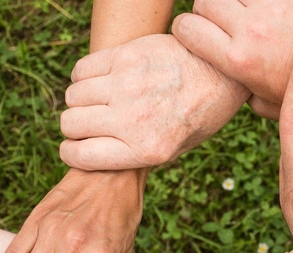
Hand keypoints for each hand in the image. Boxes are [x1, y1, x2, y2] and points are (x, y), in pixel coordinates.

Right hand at [59, 34, 249, 170]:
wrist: (222, 73)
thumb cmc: (198, 115)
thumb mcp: (174, 150)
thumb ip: (134, 155)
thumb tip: (93, 156)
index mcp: (146, 150)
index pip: (80, 156)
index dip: (72, 153)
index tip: (76, 147)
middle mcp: (134, 120)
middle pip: (70, 124)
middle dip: (75, 127)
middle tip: (91, 122)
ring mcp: (128, 85)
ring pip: (73, 96)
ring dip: (81, 100)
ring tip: (100, 99)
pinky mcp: (127, 56)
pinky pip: (82, 69)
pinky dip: (84, 76)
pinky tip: (103, 79)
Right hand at [172, 0, 292, 118]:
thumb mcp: (264, 102)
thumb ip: (238, 92)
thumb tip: (220, 90)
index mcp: (238, 60)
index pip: (186, 27)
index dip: (188, 28)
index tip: (197, 32)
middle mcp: (252, 31)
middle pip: (205, 0)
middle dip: (210, 9)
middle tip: (225, 20)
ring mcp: (274, 7)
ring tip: (247, 12)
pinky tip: (270, 8)